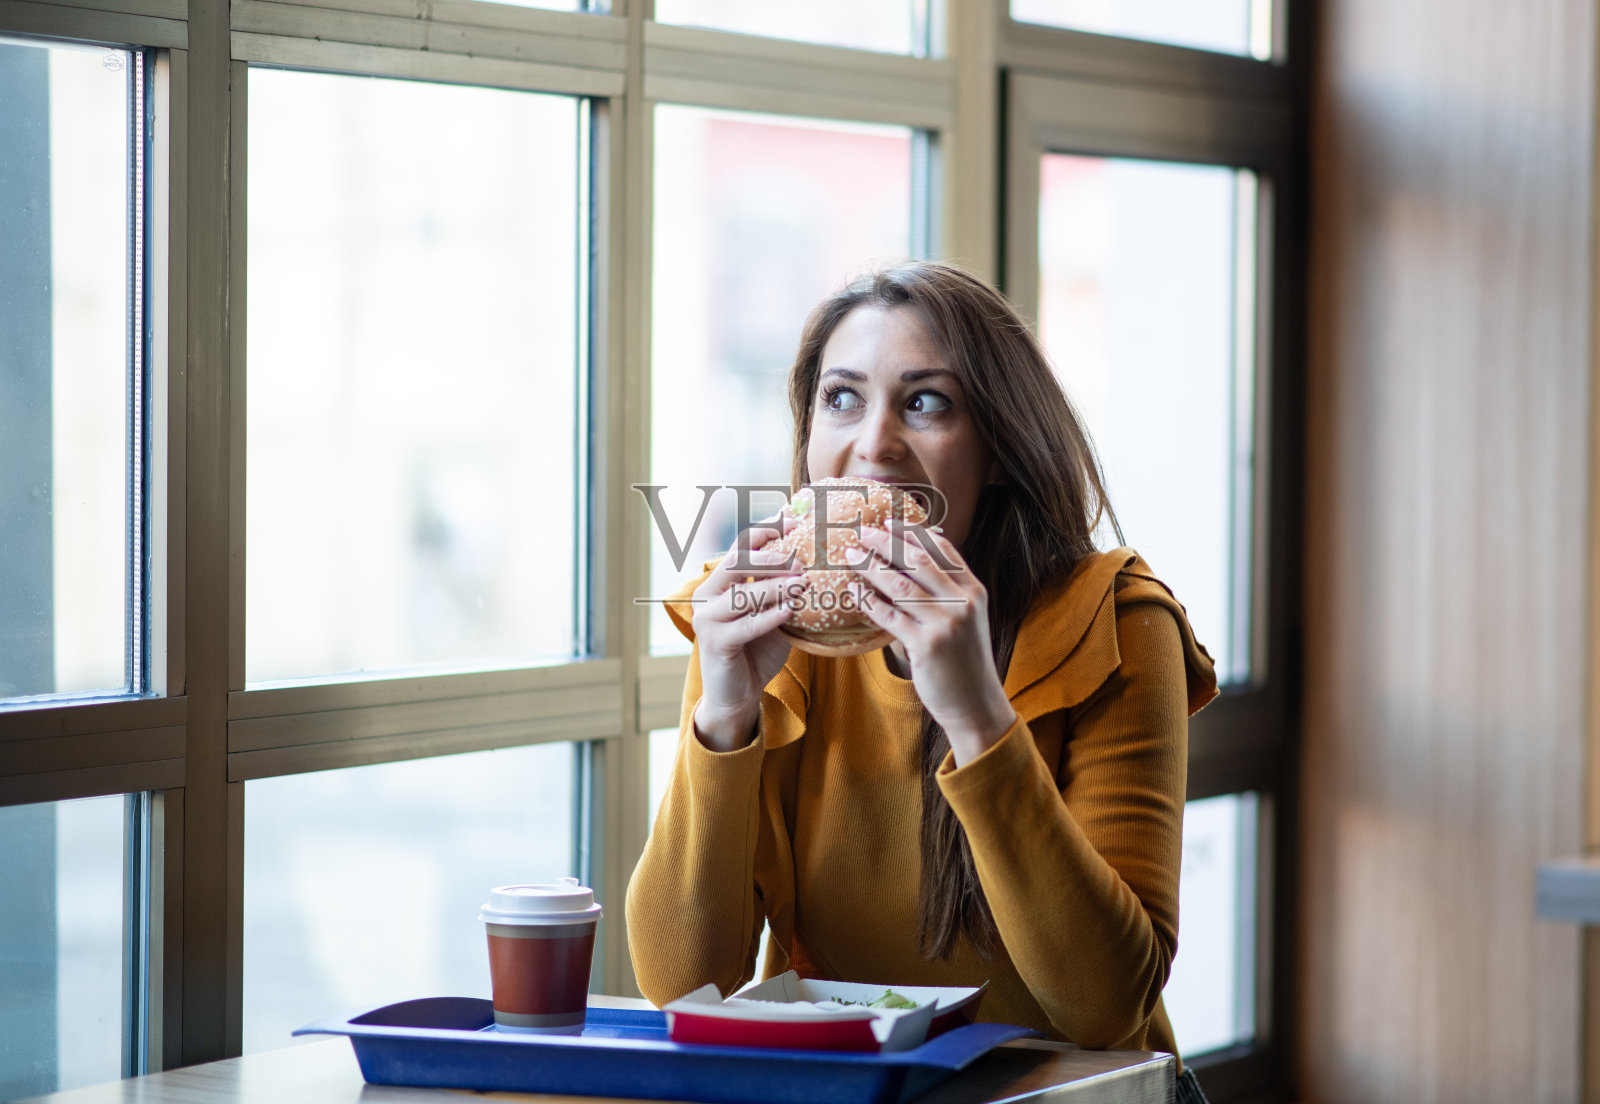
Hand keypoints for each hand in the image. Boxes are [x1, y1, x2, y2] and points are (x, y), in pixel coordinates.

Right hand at [689, 515, 800, 751]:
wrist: (738, 694)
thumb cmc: (758, 649)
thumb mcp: (774, 613)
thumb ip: (785, 589)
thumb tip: (821, 560)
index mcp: (720, 580)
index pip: (741, 544)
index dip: (768, 530)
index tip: (797, 523)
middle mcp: (707, 593)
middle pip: (737, 562)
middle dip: (770, 557)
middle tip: (800, 557)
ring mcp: (706, 617)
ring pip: (742, 593)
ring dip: (774, 586)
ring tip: (802, 583)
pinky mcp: (714, 642)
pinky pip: (745, 625)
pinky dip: (769, 616)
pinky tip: (790, 610)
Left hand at [849, 524, 1016, 765]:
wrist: (976, 703)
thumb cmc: (964, 661)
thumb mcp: (966, 619)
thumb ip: (947, 592)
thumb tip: (911, 564)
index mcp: (973, 590)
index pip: (942, 548)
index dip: (912, 532)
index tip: (888, 521)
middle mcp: (962, 602)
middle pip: (918, 560)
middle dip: (886, 542)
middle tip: (862, 531)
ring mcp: (945, 623)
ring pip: (900, 584)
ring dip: (872, 566)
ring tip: (851, 555)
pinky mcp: (926, 645)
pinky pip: (889, 616)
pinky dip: (869, 601)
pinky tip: (854, 591)